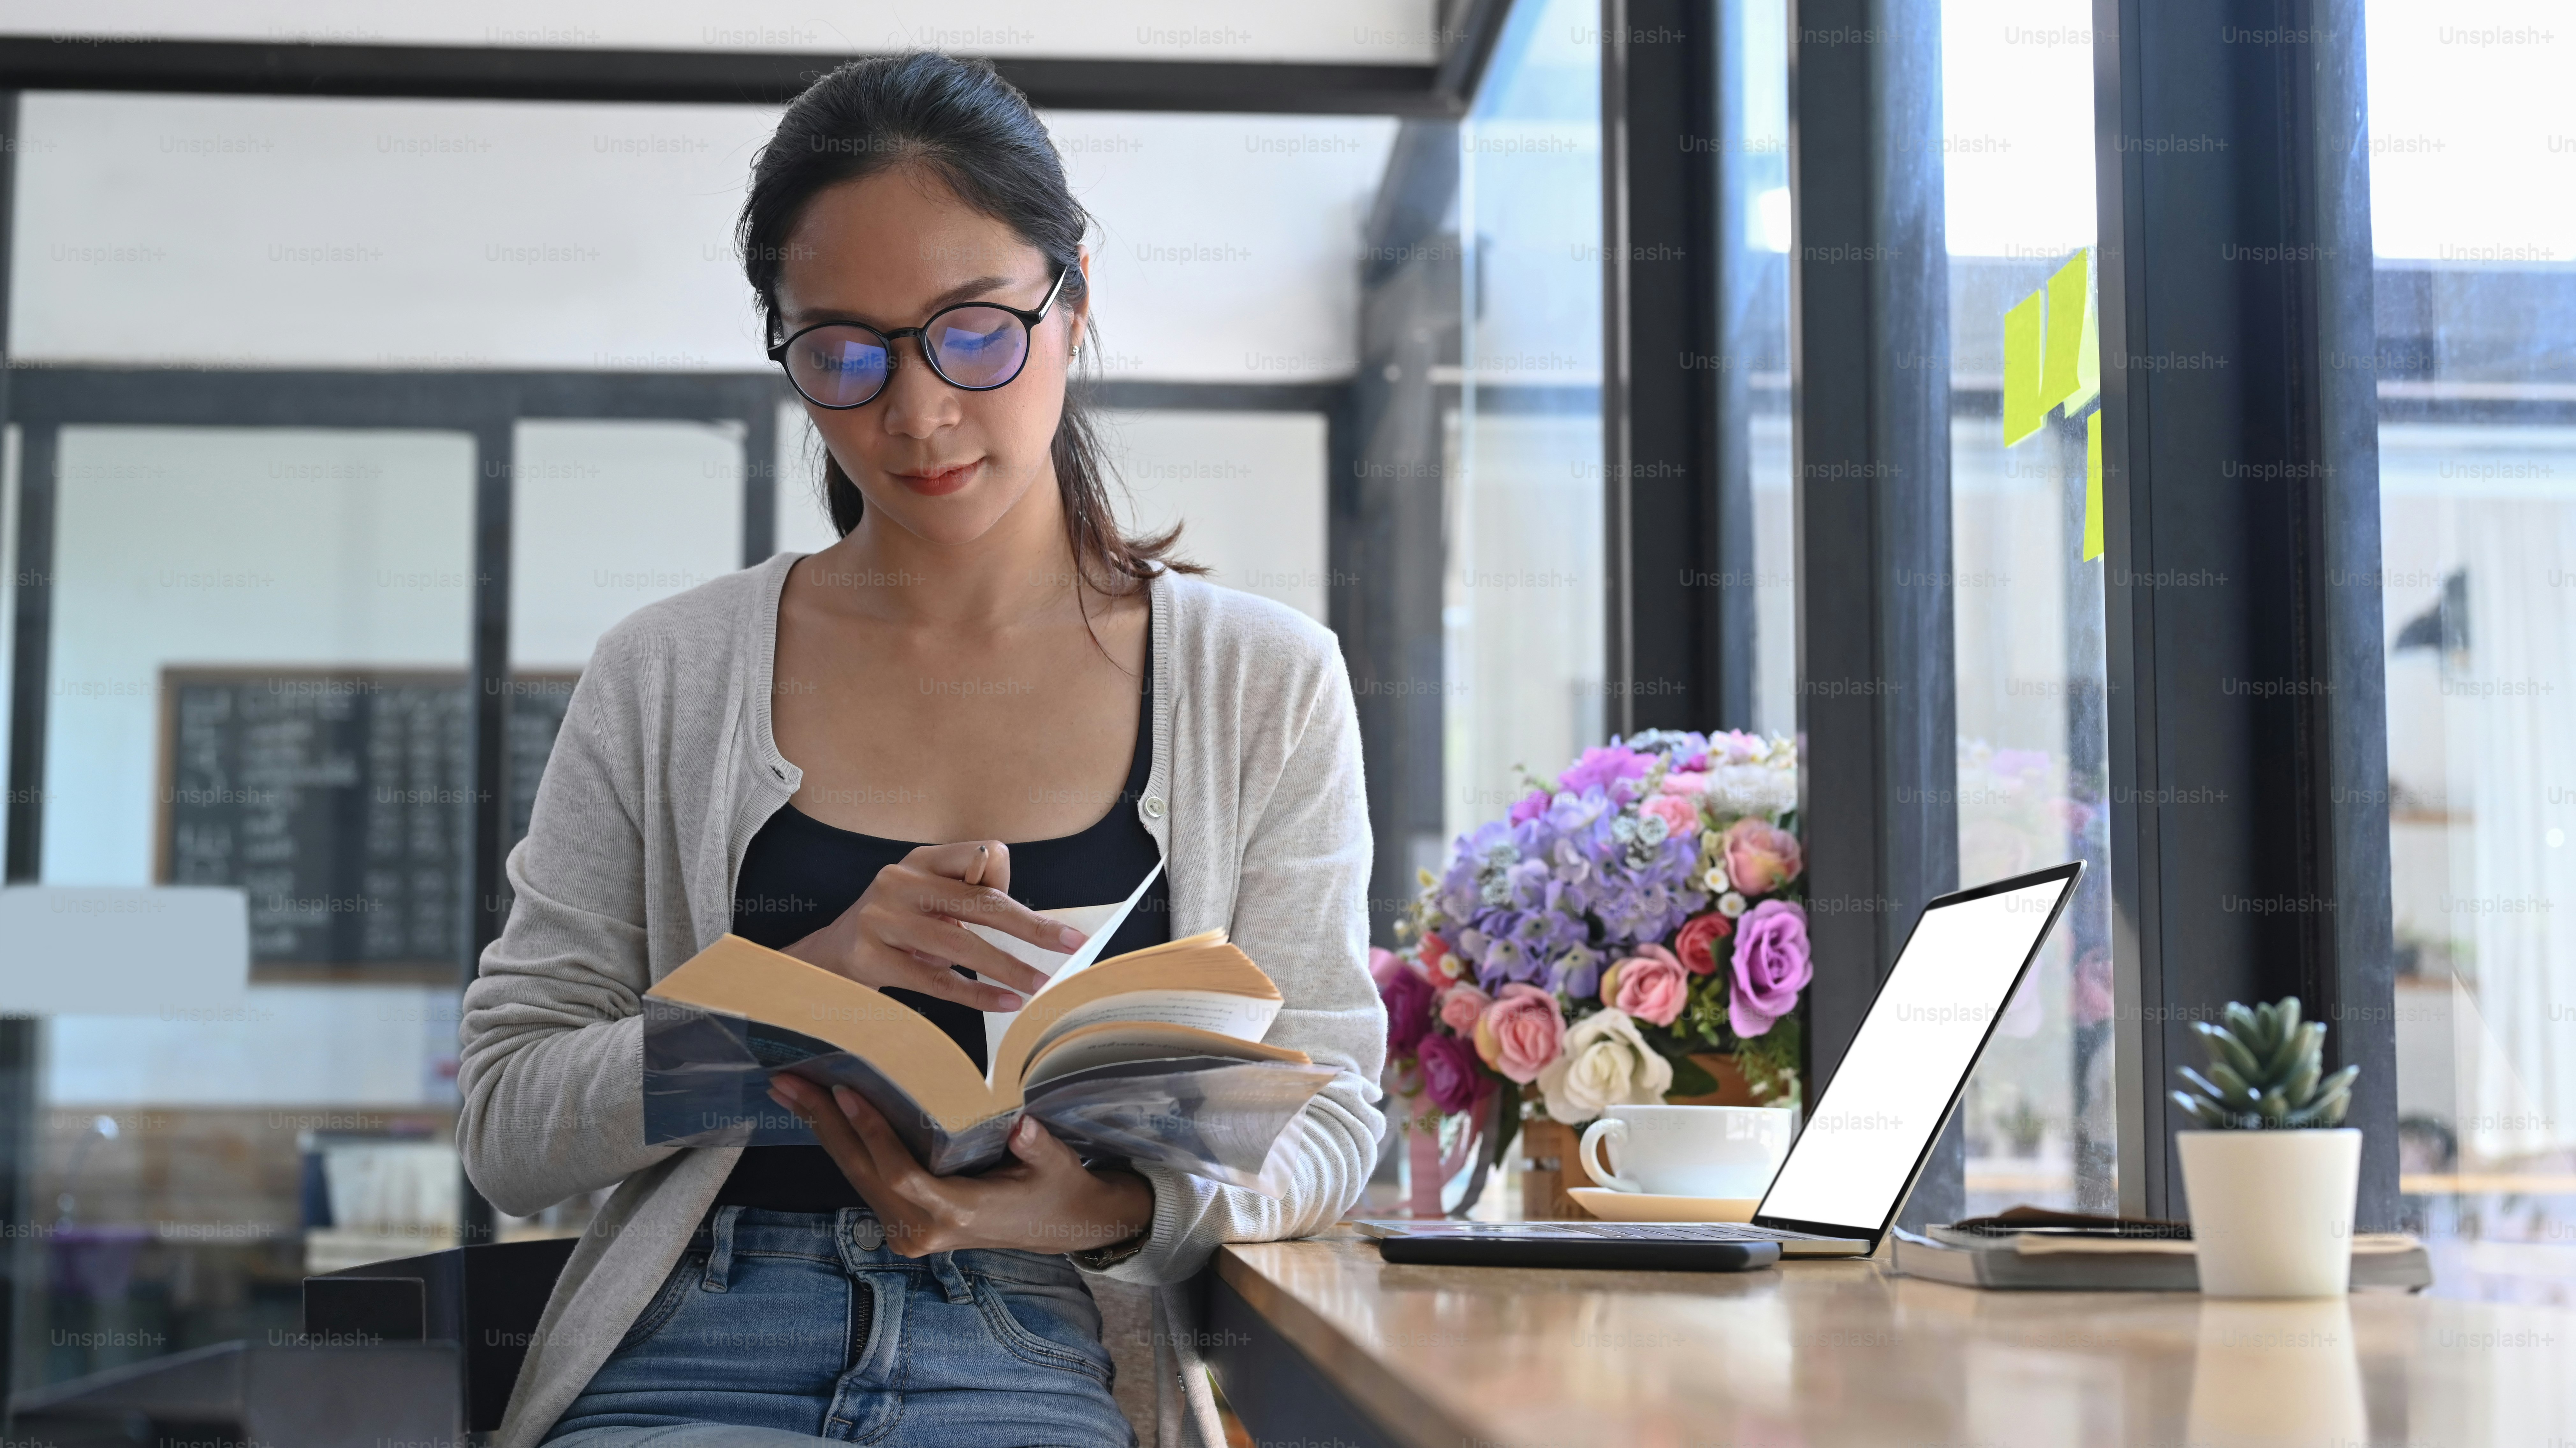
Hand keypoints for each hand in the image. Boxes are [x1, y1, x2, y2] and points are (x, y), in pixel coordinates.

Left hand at [767, 1075, 1153, 1258]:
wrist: (1062, 1225)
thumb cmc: (1057, 1188)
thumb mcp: (1057, 1166)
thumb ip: (1038, 1148)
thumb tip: (1023, 1128)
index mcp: (956, 1215)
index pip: (899, 1173)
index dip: (871, 1133)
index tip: (845, 1091)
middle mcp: (923, 1229)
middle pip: (862, 1173)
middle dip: (823, 1124)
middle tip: (788, 1082)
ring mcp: (910, 1230)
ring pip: (856, 1177)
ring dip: (824, 1132)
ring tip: (791, 1091)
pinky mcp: (905, 1222)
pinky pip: (866, 1180)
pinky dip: (844, 1145)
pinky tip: (822, 1115)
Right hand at [782, 841, 1084, 1012]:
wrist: (825, 959)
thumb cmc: (893, 930)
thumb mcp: (925, 901)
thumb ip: (966, 899)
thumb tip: (1032, 923)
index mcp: (920, 860)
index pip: (982, 855)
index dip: (1007, 883)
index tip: (1024, 915)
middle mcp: (899, 881)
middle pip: (981, 900)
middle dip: (1031, 926)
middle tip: (1070, 944)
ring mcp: (882, 918)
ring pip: (962, 942)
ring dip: (1009, 967)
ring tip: (1041, 986)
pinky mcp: (872, 958)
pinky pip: (937, 980)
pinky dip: (976, 993)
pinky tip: (1005, 1002)